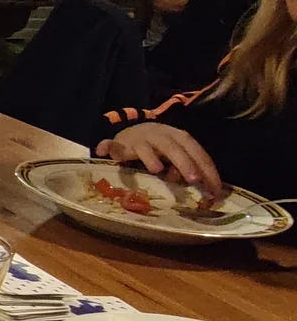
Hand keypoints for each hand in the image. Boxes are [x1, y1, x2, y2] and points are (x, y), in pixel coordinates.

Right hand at [98, 122, 222, 193]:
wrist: (132, 131)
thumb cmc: (158, 148)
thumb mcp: (174, 156)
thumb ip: (184, 168)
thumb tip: (196, 182)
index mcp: (179, 137)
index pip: (197, 152)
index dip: (207, 170)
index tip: (215, 189)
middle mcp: (160, 135)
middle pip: (174, 148)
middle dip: (185, 163)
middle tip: (194, 180)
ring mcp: (139, 139)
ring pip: (145, 147)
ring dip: (151, 157)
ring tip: (156, 170)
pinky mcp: (119, 143)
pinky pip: (113, 145)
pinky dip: (108, 147)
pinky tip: (104, 152)